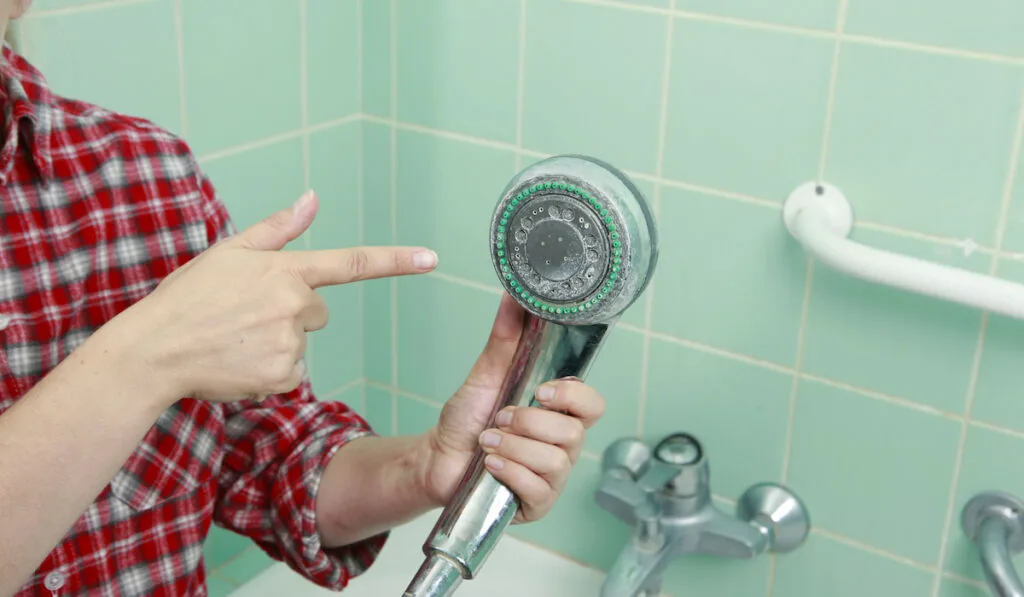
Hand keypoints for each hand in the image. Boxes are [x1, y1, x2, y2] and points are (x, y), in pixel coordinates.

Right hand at [117, 190, 437, 404]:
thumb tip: (312, 198)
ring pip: (301, 343)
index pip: (352, 262)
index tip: (432, 258)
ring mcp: (290, 343)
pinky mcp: (283, 376)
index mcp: (286, 270)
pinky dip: (269, 371)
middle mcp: (294, 304)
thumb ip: (278, 229)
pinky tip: (238, 362)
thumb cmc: (189, 298)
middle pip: (318, 311)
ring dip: (276, 343)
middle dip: (291, 313)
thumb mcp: (230, 253)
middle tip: (246, 315)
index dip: (396, 260)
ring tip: (234, 339)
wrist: (154, 350)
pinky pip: (291, 374)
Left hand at [421, 295, 605, 522]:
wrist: (438, 457)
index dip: (574, 396)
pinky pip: (539, 490)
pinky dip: (510, 473)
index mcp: (559, 412)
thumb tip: (514, 294)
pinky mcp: (537, 504)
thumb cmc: (468, 418)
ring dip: (513, 448)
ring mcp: (553, 477)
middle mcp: (563, 445)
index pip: (593, 404)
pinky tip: (491, 466)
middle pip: (574, 433)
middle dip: (529, 423)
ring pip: (555, 462)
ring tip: (487, 443)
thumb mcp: (486, 373)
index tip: (541, 390)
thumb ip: (505, 337)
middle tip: (499, 419)